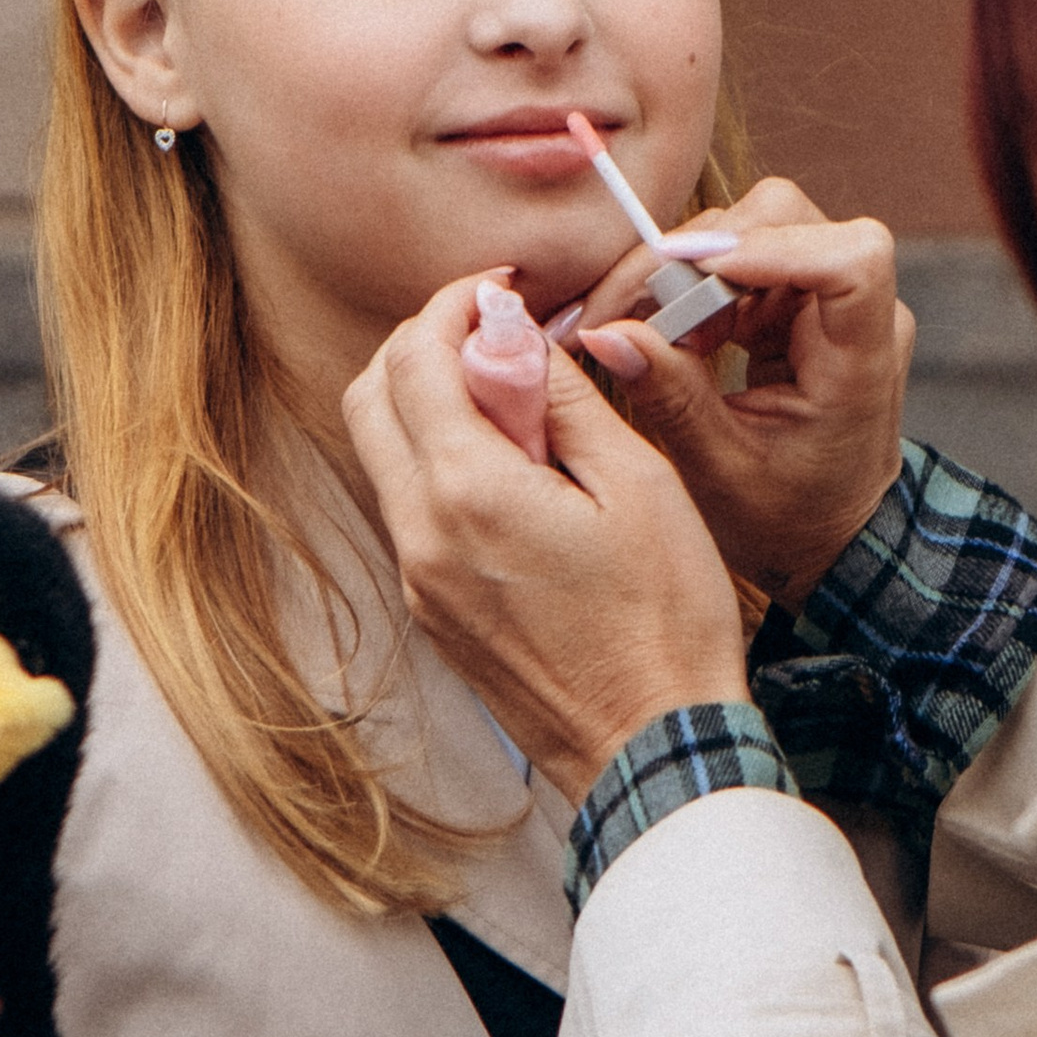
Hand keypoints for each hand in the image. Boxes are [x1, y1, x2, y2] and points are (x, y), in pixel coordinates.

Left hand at [347, 273, 749, 799]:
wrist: (650, 745)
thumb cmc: (665, 619)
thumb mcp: (638, 483)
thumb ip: (563, 396)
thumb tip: (513, 330)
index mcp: (468, 492)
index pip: (417, 357)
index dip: (456, 304)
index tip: (503, 292)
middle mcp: (420, 533)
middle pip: (371, 395)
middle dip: (423, 344)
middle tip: (495, 333)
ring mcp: (417, 577)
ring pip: (380, 452)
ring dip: (426, 402)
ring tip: (513, 396)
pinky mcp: (430, 609)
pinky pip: (407, 506)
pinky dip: (438, 461)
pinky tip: (510, 464)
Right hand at [576, 179, 910, 608]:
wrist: (829, 536)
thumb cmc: (787, 518)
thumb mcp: (718, 471)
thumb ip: (668, 396)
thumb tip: (605, 333)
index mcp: (860, 363)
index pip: (851, 261)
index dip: (772, 248)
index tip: (693, 272)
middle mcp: (861, 314)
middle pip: (784, 221)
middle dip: (700, 255)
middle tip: (636, 313)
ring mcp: (830, 300)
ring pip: (754, 227)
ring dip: (688, 270)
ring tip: (651, 333)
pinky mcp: (801, 298)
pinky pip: (742, 257)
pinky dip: (695, 284)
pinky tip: (673, 334)